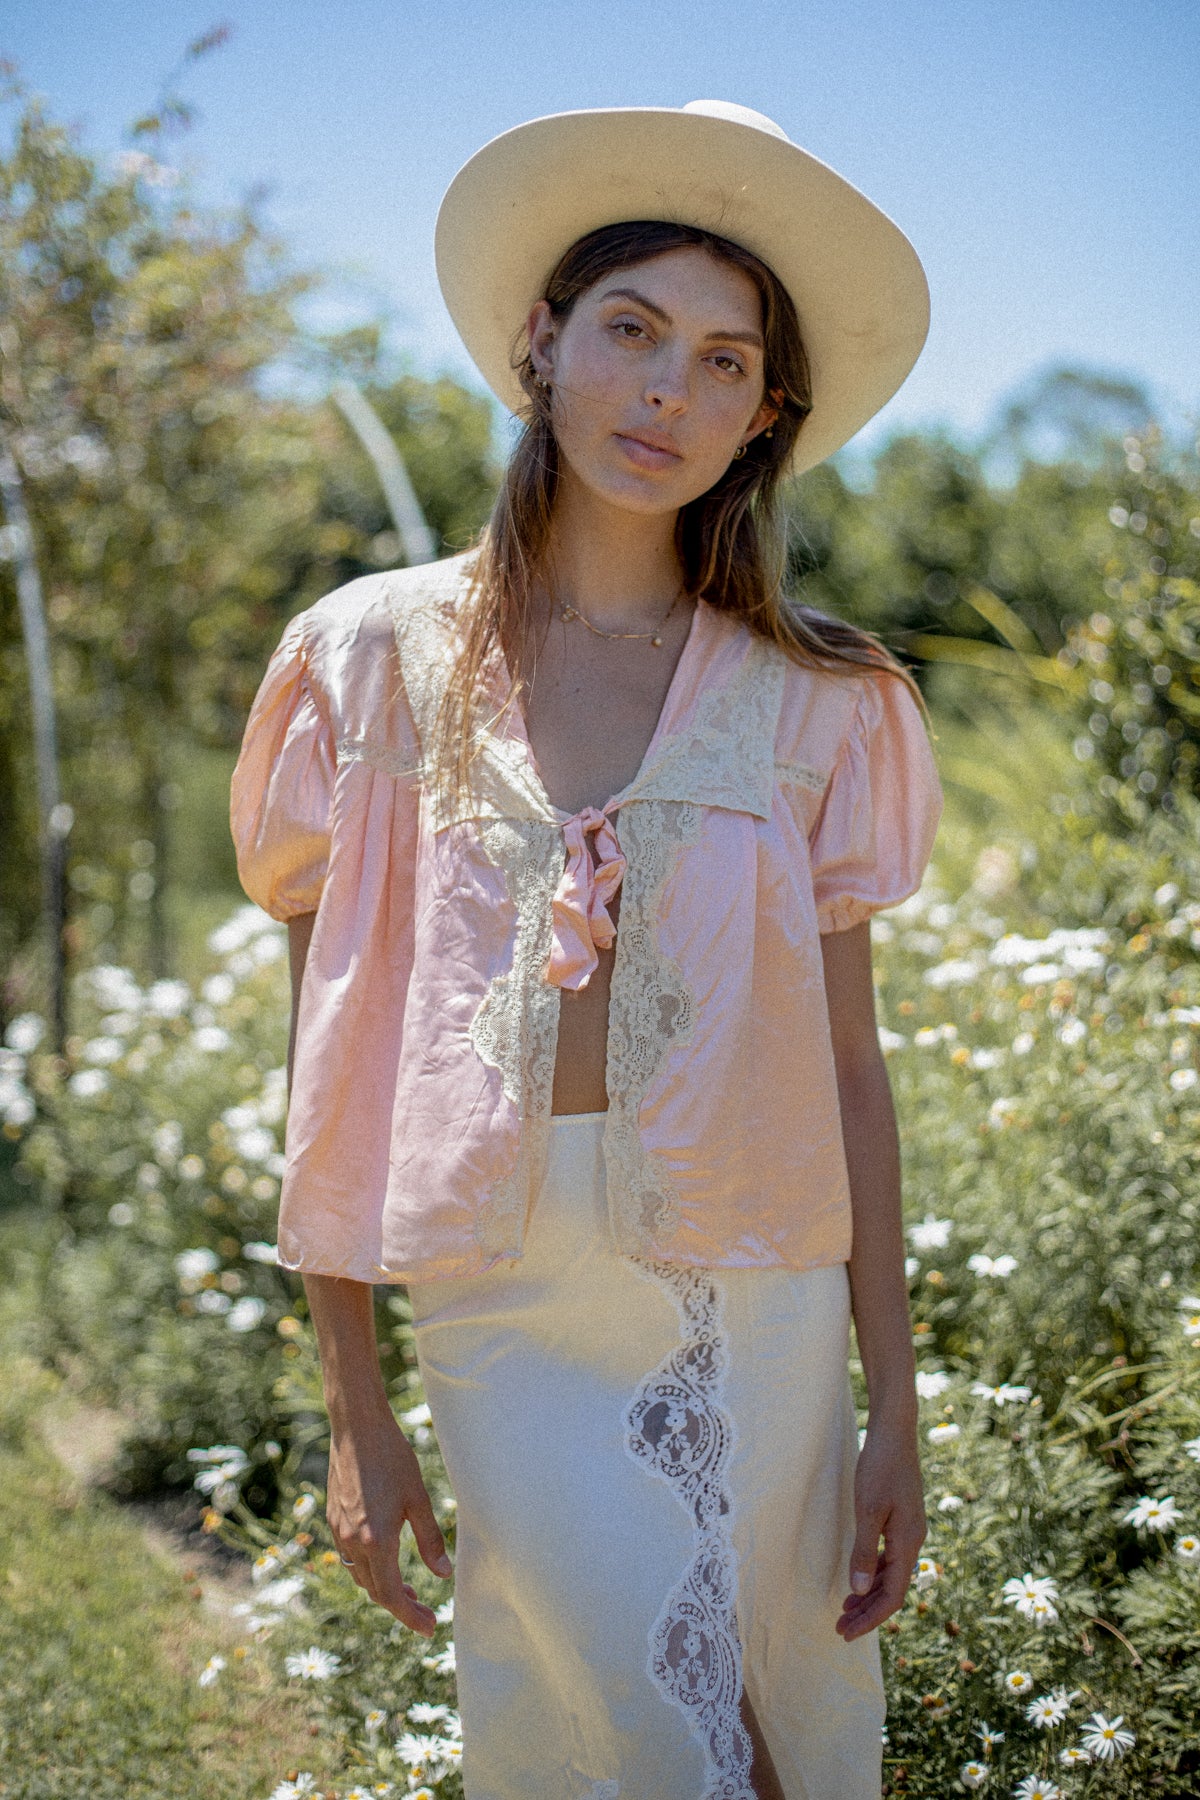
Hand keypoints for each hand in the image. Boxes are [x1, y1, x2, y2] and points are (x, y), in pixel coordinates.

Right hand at [326, 1402, 452, 1636]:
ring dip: (383, 1588)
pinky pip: (349, 1557)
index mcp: (375, 1541)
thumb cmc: (392, 1457)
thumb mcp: (417, 1498)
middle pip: (374, 1590)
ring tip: (409, 1590)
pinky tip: (385, 1560)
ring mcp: (338, 1531)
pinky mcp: (333, 1518)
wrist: (356, 1427)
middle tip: (425, 1612)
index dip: (410, 1616)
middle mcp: (352, 1542)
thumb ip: (430, 1539)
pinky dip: (368, 1569)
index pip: (391, 1594)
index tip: (429, 1627)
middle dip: (400, 1605)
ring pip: (360, 1575)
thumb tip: (443, 1574)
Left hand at [835, 1416, 925, 1642]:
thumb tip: (858, 1588)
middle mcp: (913, 1541)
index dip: (870, 1618)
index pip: (892, 1596)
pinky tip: (858, 1578)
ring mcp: (909, 1531)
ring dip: (868, 1594)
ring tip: (845, 1609)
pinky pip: (889, 1558)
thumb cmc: (880, 1467)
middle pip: (892, 1590)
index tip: (846, 1633)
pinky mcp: (902, 1520)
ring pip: (891, 1575)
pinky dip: (873, 1573)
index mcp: (908, 1543)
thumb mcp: (868, 1509)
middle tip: (840, 1628)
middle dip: (867, 1612)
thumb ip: (864, 1550)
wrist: (895, 1432)